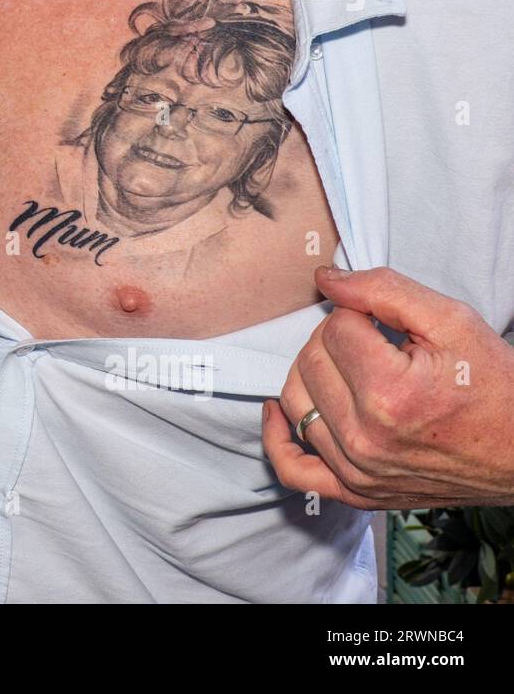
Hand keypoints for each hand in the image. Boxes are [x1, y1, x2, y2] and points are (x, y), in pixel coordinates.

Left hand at [262, 265, 513, 508]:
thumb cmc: (496, 387)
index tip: (388, 326)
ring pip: (295, 399)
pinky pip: (293, 468)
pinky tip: (279, 410)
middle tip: (375, 344)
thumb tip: (325, 279)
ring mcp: (358, 470)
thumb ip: (384, 289)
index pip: (335, 327)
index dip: (359, 315)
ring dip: (314, 374)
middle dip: (336, 339)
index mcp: (390, 394)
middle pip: (310, 360)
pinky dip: (278, 437)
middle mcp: (367, 438)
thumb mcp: (453, 321)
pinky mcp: (356, 491)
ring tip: (351, 368)